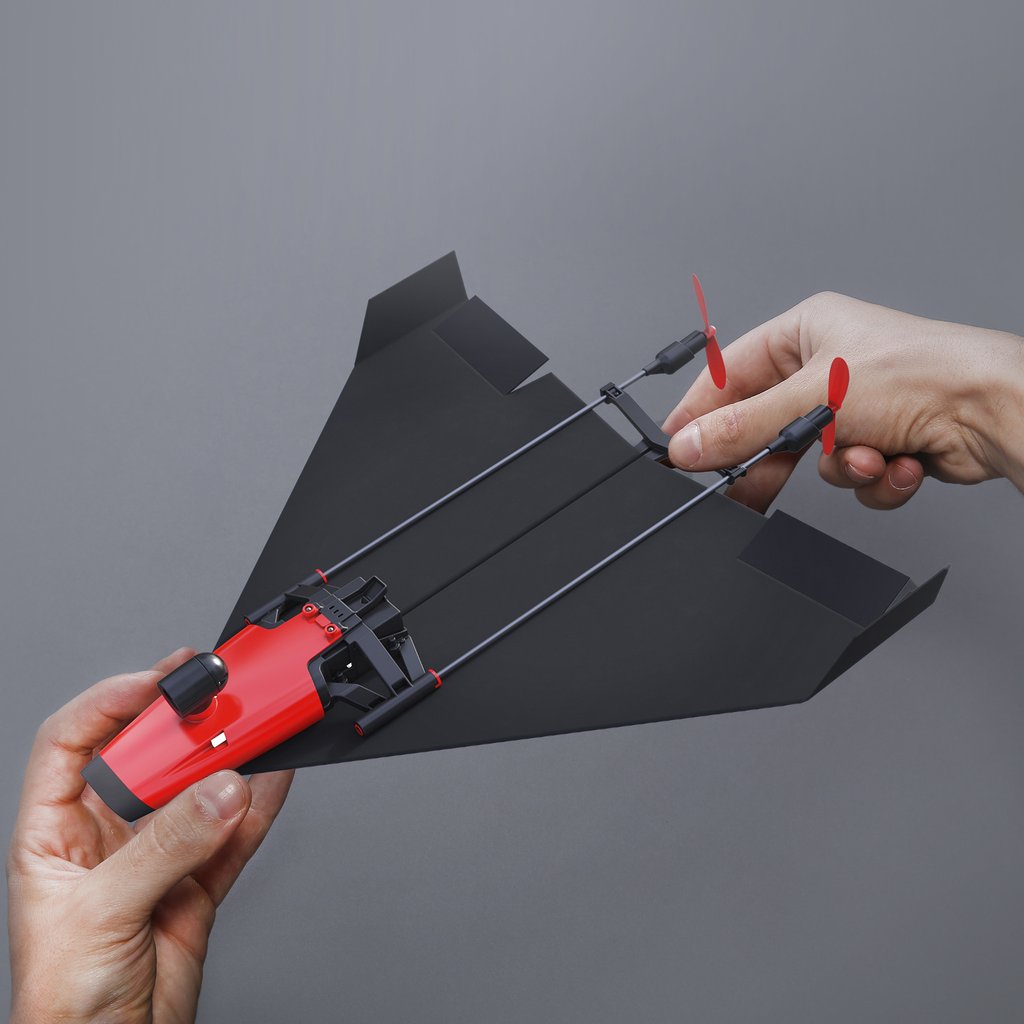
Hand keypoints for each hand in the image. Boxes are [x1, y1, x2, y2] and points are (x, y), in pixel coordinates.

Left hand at [7, 648, 293, 1023]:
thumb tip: (219, 792)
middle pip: (148, 759)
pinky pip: (235, 832)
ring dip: (231, 761)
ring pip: (198, 790)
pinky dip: (260, 806)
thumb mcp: (101, 914)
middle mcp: (105, 837)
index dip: (111, 701)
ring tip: (260, 732)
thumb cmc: (61, 1004)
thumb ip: (166, 848)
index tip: (159, 681)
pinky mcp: (198, 883)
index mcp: (54, 833)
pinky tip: (276, 778)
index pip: (73, 742)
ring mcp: (156, 858)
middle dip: (187, 726)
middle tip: (222, 702)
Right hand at [663, 291, 1023, 510]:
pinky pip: (848, 473)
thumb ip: (742, 429)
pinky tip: (895, 461)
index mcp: (805, 334)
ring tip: (864, 454)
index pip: (729, 375)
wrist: (993, 412)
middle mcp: (828, 367)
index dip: (700, 414)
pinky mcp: (881, 439)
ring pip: (810, 456)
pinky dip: (871, 477)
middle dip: (775, 455)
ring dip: (839, 465)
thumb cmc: (923, 374)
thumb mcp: (813, 400)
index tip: (676, 448)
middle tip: (745, 485)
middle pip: (768, 423)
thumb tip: (690, 445)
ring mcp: (856, 405)